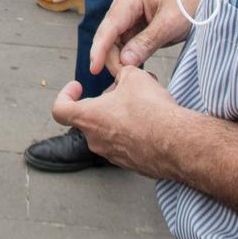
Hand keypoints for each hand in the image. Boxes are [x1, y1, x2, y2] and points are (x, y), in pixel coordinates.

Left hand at [50, 66, 182, 177]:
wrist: (177, 143)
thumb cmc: (151, 110)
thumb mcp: (133, 76)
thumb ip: (122, 73)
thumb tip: (123, 76)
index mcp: (89, 118)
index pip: (60, 110)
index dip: (65, 95)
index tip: (77, 87)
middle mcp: (96, 140)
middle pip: (90, 118)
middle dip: (105, 102)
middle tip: (123, 90)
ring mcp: (113, 155)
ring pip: (109, 131)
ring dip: (120, 117)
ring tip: (143, 104)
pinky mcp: (131, 164)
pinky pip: (127, 145)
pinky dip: (134, 133)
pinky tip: (153, 123)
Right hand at [89, 0, 194, 76]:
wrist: (204, 4)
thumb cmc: (189, 6)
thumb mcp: (170, 24)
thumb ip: (147, 42)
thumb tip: (125, 61)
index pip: (110, 26)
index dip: (100, 48)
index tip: (94, 68)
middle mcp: (124, 8)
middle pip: (108, 37)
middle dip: (111, 58)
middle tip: (123, 78)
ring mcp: (129, 19)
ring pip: (114, 45)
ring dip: (119, 61)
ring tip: (130, 76)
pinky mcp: (135, 30)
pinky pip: (124, 47)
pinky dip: (128, 60)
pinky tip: (134, 71)